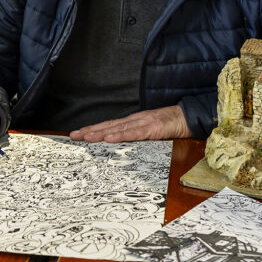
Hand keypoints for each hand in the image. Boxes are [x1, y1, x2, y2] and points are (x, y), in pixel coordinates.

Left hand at [68, 105, 190, 142]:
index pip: (109, 126)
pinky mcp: (152, 128)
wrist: (188, 117)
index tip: (79, 134)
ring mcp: (142, 123)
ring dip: (100, 133)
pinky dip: (120, 135)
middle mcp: (134, 120)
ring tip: (86, 137)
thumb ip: (138, 136)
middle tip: (73, 136)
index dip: (93, 129)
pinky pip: (133, 133)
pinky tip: (109, 138)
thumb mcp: (150, 132)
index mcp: (133, 122)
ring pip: (117, 128)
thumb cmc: (170, 125)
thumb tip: (123, 145)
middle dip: (90, 130)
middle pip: (108, 126)